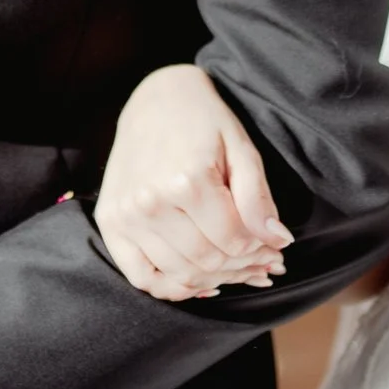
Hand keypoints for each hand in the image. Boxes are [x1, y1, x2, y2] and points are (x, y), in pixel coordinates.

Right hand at [95, 63, 290, 301]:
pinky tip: (199, 282)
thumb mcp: (242, 150)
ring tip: (240, 272)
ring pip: (179, 274)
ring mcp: (125, 215)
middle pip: (208, 262)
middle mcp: (150, 202)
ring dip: (216, 280)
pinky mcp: (110, 222)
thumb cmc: (204, 123)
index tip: (276, 250)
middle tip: (265, 265)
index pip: (234, 242)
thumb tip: (278, 241)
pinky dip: (172, 288)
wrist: (155, 99)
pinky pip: (141, 277)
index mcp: (187, 180)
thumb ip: (258, 198)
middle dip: (244, 268)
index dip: (261, 251)